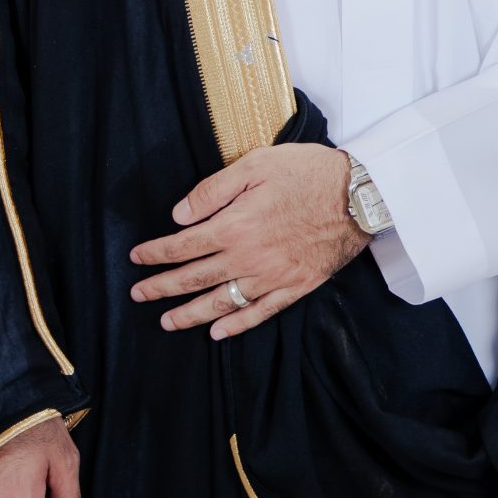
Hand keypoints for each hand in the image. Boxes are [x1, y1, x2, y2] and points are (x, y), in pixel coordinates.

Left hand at [129, 143, 368, 338]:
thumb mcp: (257, 164)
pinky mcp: (295, 287)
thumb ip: (213, 190)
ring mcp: (272, 277)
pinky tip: (217, 332)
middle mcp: (248, 258)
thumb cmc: (309, 172)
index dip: (156, 253)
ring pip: (221, 302)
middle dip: (161, 287)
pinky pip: (259, 313)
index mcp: (235, 226)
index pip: (183, 246)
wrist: (360, 195)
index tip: (137, 258)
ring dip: (189, 314)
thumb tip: (178, 216)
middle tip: (138, 294)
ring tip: (167, 321)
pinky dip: (236, 325)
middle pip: (194, 278)